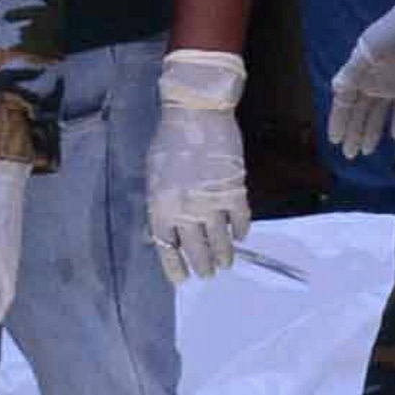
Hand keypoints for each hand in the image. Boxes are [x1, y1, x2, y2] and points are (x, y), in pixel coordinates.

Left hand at [148, 52, 249, 282]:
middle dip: (203, 266)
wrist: (196, 114)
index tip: (183, 279)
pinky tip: (241, 236)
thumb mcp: (152, 177)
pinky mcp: (234, 192)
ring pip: (220, 242)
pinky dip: (241, 230)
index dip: (175, 267)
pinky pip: (241, 220)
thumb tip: (155, 235)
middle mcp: (184, 211)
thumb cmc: (169, 142)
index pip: (166, 249)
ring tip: (226, 263)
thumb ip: (156, 207)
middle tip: (209, 273)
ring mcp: (211, 203)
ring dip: (224, 256)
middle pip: (196, 251)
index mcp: (160, 208)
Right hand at [326, 0, 394, 160]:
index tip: (334, 140)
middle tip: (349, 156)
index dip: (338, 121)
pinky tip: (393, 136)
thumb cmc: (393, 31)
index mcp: (359, 74)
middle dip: (353, 133)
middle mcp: (373, 82)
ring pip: (378, 113)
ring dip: (371, 131)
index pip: (344, 103)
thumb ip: (352, 73)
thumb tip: (335, 92)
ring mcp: (392, 84)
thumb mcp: (368, 51)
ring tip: (366, 152)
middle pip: (360, 113)